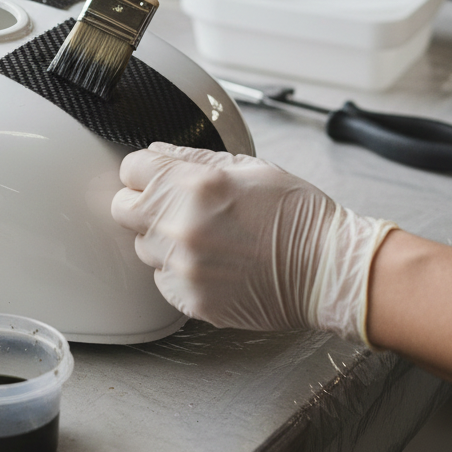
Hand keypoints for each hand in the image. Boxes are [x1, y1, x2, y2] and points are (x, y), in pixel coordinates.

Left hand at [110, 142, 396, 341]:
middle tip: (174, 207)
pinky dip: (178, 271)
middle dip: (143, 203)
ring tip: (206, 237)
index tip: (157, 178)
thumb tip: (157, 153)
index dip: (145, 172)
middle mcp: (179, 225)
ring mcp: (182, 265)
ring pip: (142, 246)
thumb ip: (192, 158)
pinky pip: (161, 278)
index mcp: (193, 185)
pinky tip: (212, 263)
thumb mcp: (248, 167)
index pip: (130, 169)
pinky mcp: (189, 298)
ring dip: (162, 240)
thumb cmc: (297, 216)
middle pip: (123, 208)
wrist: (328, 270)